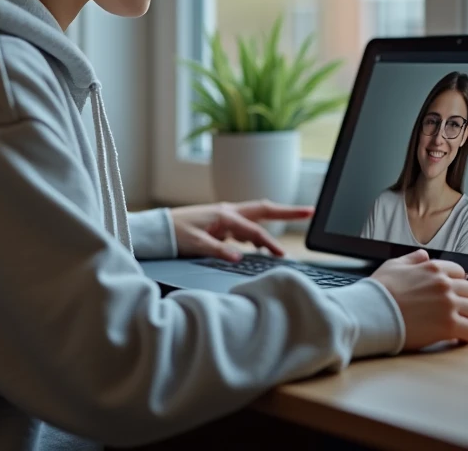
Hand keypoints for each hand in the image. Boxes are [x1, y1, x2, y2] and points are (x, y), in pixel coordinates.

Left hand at [170, 200, 314, 261]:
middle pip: (264, 210)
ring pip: (256, 217)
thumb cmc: (174, 234)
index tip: (283, 254)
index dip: (270, 243)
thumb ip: (218, 250)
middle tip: (309, 211)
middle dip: (287, 211)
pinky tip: (260, 243)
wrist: (158, 229)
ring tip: (292, 227)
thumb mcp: (195, 244)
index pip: (254, 230)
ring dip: (273, 223)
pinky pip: (246, 225)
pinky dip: (257, 232)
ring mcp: (225, 216)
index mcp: (224, 215)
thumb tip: (238, 257)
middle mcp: (227, 212)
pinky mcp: (221, 223)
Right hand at [371, 249, 467, 349]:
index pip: (460, 272)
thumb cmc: (379, 292)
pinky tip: (455, 337)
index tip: (451, 293)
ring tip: (461, 324)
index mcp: (433, 269)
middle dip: (466, 301)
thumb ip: (411, 259)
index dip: (456, 284)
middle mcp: (444, 285)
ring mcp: (448, 306)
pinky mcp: (448, 327)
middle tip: (457, 311)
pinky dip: (465, 335)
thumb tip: (423, 255)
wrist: (372, 313)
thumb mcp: (393, 266)